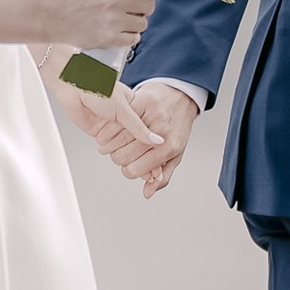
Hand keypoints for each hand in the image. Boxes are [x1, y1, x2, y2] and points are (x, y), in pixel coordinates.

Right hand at [42, 0, 160, 55]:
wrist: (48, 17)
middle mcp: (117, 1)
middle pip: (149, 6)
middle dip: (143, 8)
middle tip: (132, 10)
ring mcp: (114, 21)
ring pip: (142, 24)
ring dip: (136, 24)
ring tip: (121, 22)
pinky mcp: (109, 39)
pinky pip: (132, 39)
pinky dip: (129, 37)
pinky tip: (118, 33)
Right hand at [96, 77, 197, 197]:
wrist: (182, 97)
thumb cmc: (177, 127)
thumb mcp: (176, 154)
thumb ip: (163, 176)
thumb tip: (147, 193)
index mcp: (168, 149)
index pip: (134, 170)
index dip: (127, 171)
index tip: (127, 166)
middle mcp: (159, 133)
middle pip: (122, 156)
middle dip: (116, 158)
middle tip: (118, 153)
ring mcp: (150, 116)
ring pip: (116, 139)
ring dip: (108, 144)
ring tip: (110, 144)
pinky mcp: (141, 101)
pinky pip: (117, 119)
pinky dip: (108, 128)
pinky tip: (108, 131)